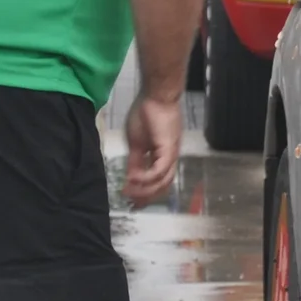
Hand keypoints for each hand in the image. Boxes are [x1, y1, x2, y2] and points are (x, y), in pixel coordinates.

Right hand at [123, 90, 181, 206]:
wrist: (156, 95)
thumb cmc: (146, 113)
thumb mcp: (136, 142)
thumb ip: (135, 161)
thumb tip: (131, 177)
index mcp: (163, 156)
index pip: (157, 181)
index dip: (146, 194)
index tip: (133, 204)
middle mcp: (170, 158)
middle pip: (163, 186)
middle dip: (146, 197)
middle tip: (131, 204)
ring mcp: (171, 154)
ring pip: (164, 181)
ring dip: (146, 190)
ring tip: (129, 191)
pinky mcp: (169, 149)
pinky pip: (160, 170)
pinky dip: (147, 178)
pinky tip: (134, 179)